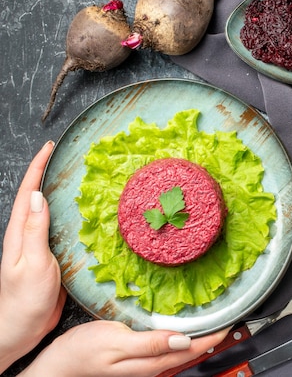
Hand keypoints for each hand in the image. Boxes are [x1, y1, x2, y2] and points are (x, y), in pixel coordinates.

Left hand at [0, 141, 66, 371]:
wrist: (18, 331)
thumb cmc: (22, 301)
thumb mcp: (31, 264)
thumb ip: (34, 230)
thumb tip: (37, 195)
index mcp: (19, 232)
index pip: (27, 192)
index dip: (37, 167)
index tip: (49, 146)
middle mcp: (27, 235)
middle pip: (37, 196)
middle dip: (49, 172)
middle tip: (68, 155)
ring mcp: (39, 246)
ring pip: (51, 212)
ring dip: (62, 192)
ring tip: (81, 178)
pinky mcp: (51, 258)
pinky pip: (62, 230)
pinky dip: (73, 216)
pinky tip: (88, 215)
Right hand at [20, 320, 229, 376]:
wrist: (59, 362)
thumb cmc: (82, 351)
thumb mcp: (115, 341)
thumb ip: (150, 342)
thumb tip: (182, 340)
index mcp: (150, 361)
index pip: (191, 349)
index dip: (214, 336)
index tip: (230, 322)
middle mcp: (152, 365)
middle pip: (190, 351)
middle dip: (212, 336)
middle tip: (228, 317)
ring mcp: (145, 363)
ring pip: (181, 351)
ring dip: (199, 337)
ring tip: (213, 320)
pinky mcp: (138, 358)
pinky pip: (168, 349)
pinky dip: (181, 337)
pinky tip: (183, 328)